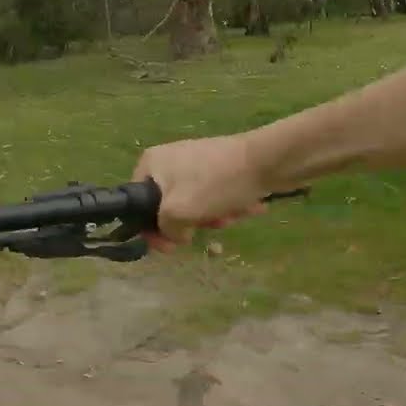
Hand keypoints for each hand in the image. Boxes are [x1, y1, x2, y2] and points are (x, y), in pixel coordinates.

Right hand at [131, 134, 270, 251]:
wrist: (267, 160)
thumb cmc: (215, 183)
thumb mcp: (179, 211)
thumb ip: (165, 229)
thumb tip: (176, 234)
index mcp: (151, 163)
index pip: (138, 203)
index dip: (151, 229)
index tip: (172, 246)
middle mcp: (169, 159)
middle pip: (169, 206)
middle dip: (192, 222)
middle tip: (208, 226)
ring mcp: (196, 161)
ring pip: (195, 203)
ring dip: (213, 216)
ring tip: (232, 215)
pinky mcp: (219, 165)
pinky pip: (214, 194)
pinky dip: (226, 205)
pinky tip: (245, 207)